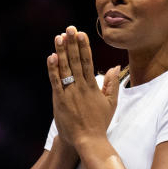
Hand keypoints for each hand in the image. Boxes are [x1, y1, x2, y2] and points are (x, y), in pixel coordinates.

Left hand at [46, 25, 120, 150]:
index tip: (81, 33)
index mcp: (93, 86)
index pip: (88, 61)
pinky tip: (52, 57)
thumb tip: (115, 67)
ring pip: (65, 68)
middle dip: (72, 43)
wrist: (88, 140)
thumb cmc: (99, 122)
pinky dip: (53, 69)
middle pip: (76, 60)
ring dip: (62, 51)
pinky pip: (56, 82)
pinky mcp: (60, 100)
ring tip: (59, 37)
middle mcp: (81, 87)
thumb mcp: (111, 103)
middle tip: (69, 28)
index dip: (84, 46)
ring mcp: (70, 93)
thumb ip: (112, 84)